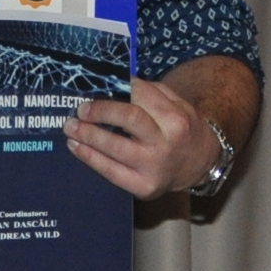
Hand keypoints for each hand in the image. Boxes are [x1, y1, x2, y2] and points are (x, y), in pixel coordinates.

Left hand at [64, 75, 221, 199]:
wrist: (200, 165)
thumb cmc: (182, 129)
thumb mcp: (177, 104)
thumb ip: (150, 92)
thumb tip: (115, 83)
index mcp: (175, 119)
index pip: (141, 97)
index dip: (118, 90)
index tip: (99, 87)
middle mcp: (165, 143)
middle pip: (128, 120)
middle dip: (100, 112)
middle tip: (80, 110)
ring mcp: (153, 168)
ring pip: (114, 149)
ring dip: (88, 136)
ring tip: (70, 128)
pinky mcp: (143, 187)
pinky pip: (111, 172)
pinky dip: (90, 159)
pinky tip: (77, 148)